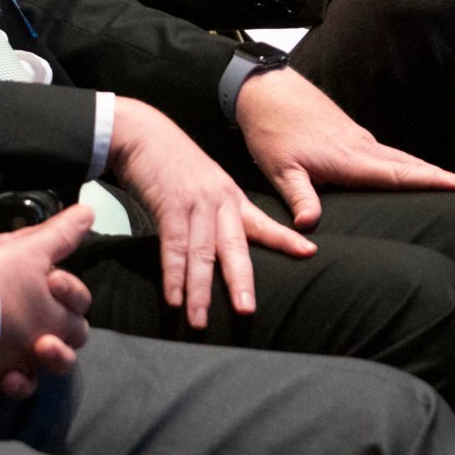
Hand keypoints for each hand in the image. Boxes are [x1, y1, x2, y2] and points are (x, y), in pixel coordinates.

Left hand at [0, 204, 92, 398]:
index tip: (54, 283)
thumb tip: (87, 209)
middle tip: (52, 326)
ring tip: (40, 350)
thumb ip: (61, 233)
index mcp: (44, 294)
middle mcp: (37, 322)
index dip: (73, 293)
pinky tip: (8, 377)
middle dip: (69, 331)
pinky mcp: (2, 376)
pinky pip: (23, 386)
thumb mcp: (27, 251)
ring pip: (57, 363)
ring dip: (56, 358)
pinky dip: (19, 384)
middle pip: (74, 334)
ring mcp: (22, 351)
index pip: (78, 300)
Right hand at [104, 97, 311, 326]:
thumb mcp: (205, 186)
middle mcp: (218, 201)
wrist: (143, 134)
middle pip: (234, 246)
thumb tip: (223, 248)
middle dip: (241, 280)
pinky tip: (173, 298)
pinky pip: (173, 245)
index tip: (310, 252)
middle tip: (247, 311)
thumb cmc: (174, 166)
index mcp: (231, 198)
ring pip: (202, 253)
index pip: (262, 222)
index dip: (285, 238)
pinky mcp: (168, 205)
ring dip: (199, 290)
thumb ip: (216, 215)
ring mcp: (194, 203)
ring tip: (200, 321)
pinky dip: (173, 274)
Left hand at [235, 66, 454, 225]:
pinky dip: (400, 160)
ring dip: (420, 166)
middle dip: (434, 174)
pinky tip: (401, 166)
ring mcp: (356, 136)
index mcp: (349, 159)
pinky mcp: (348, 131)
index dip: (428, 180)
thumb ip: (299, 198)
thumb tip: (309, 228)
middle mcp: (360, 146)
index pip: (396, 174)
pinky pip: (383, 149)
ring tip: (442, 178)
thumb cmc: (272, 130)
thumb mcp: (280, 170)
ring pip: (396, 154)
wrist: (266, 89)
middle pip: (406, 162)